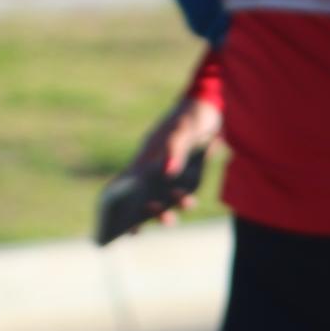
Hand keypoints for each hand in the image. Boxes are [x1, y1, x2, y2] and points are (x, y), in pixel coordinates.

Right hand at [121, 92, 223, 229]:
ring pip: (166, 197)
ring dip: (171, 207)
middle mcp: (155, 168)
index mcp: (145, 158)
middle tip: (165, 219)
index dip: (120, 205)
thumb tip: (167, 173)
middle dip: (153, 212)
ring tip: (177, 211)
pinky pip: (183, 192)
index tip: (120, 223)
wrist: (209, 107)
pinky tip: (190, 201)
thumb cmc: (190, 116)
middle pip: (146, 197)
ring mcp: (172, 172)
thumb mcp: (183, 129)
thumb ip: (175, 149)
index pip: (127, 185)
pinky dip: (184, 200)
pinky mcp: (188, 174)